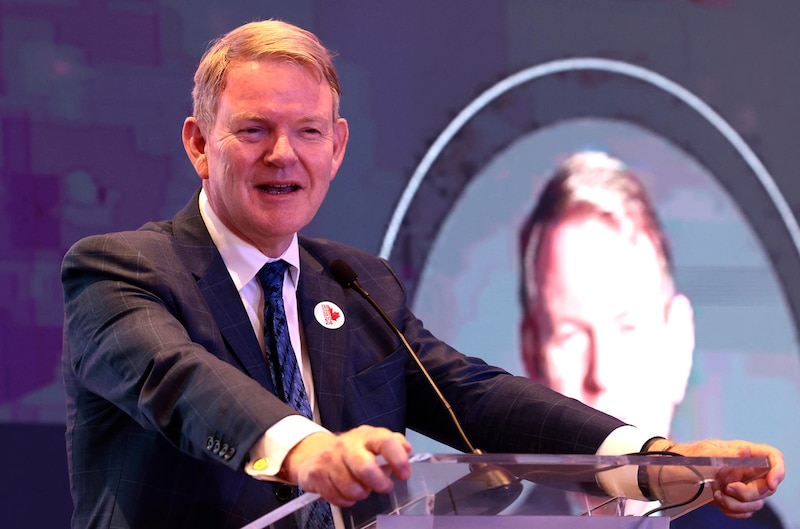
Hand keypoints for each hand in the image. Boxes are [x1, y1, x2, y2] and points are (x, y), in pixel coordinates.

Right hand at [282, 425, 411, 506]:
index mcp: (367, 436)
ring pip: (351, 487)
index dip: (397, 459)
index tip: (404, 474)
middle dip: (378, 483)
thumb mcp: (372, 442)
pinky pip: (336, 496)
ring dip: (360, 494)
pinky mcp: (316, 473)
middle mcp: (348, 445)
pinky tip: (345, 493)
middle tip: (384, 487)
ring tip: (360, 489)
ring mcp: (330, 458)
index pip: (385, 442)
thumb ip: (393, 444)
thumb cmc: (351, 451)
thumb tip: (407, 449)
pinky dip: (345, 500)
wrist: (313, 451)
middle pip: (365, 468)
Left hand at [651, 438, 783, 518]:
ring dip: (738, 504)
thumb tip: (746, 450)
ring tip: (717, 494)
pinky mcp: (733, 499)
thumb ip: (727, 454)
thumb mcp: (704, 453)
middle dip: (749, 493)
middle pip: (767, 485)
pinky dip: (733, 511)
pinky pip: (745, 511)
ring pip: (756, 502)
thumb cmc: (686, 457)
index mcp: (742, 452)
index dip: (778, 470)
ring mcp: (741, 484)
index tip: (771, 484)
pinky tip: (717, 502)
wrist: (669, 473)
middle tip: (728, 489)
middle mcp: (745, 469)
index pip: (771, 456)